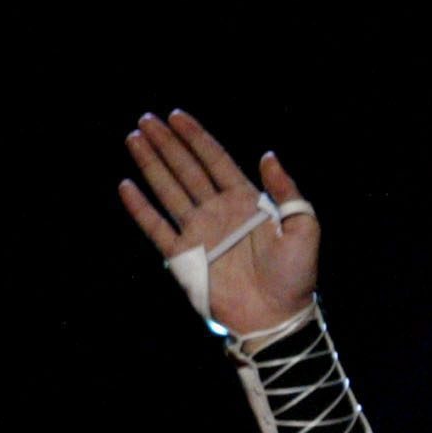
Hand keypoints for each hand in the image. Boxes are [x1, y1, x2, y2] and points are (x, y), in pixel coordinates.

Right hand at [117, 110, 318, 337]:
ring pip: (169, 190)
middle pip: (186, 169)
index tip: (176, 115)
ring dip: (151, 165)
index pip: (215, 160)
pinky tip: (127, 186)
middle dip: (167, 144)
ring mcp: (199, 232)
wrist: (277, 317)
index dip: (196, 138)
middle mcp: (218, 211)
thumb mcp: (304, 228)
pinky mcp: (184, 257)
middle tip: (146, 119)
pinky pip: (157, 228)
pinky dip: (141, 209)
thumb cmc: (296, 276)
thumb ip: (287, 192)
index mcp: (246, 201)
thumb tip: (267, 155)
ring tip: (134, 138)